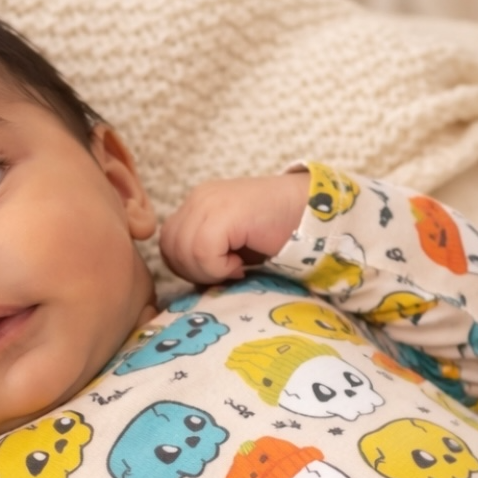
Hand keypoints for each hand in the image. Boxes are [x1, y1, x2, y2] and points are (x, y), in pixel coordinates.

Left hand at [159, 171, 309, 286]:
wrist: (310, 215)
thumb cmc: (274, 236)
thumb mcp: (230, 246)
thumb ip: (203, 253)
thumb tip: (186, 279)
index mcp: (197, 204)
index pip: (167, 244)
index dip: (188, 267)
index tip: (222, 268)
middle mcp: (198, 198)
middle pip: (170, 249)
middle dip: (197, 272)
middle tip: (230, 270)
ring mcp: (209, 201)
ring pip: (184, 252)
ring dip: (210, 270)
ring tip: (237, 266)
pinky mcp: (223, 212)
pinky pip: (202, 251)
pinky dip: (220, 267)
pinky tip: (241, 262)